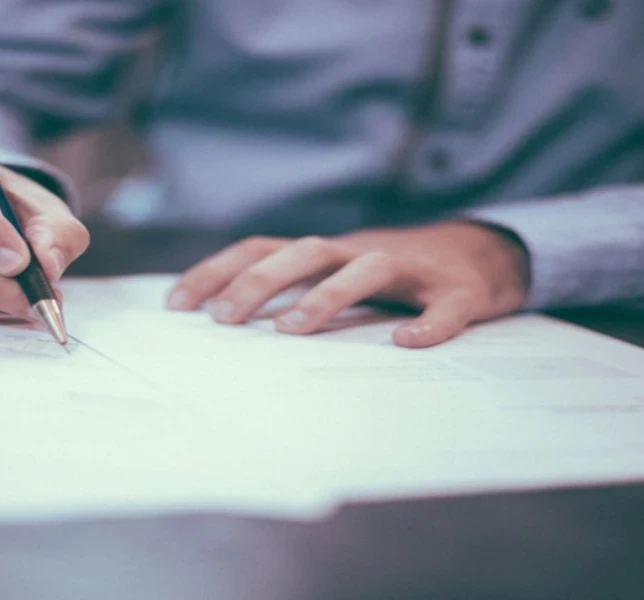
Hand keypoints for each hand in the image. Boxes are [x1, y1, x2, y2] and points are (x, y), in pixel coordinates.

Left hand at [167, 222, 529, 347]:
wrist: (480, 254)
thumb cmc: (390, 275)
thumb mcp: (334, 274)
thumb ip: (291, 289)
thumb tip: (223, 318)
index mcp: (325, 253)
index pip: (260, 249)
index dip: (218, 271)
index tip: (177, 303)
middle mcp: (360, 251)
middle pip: (304, 252)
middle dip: (259, 281)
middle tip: (224, 319)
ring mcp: (411, 269)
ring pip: (367, 269)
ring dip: (327, 296)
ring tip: (292, 330)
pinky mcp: (459, 291)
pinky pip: (446, 306)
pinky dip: (429, 323)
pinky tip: (407, 343)